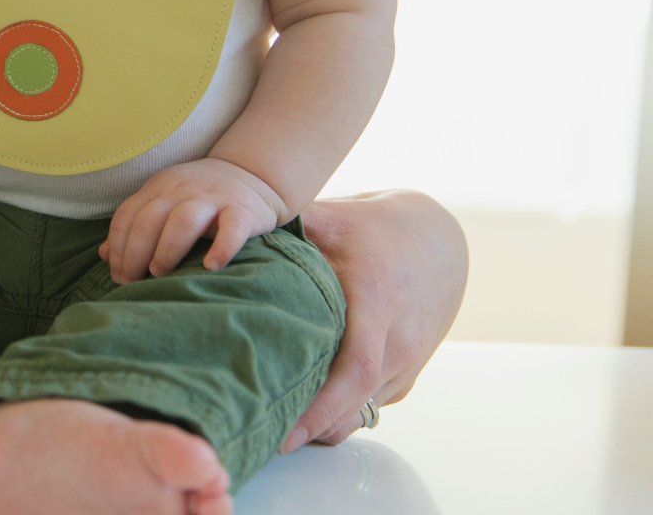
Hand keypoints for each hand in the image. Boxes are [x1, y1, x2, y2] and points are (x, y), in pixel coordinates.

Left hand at [99, 157, 285, 284]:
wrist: (252, 175)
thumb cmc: (200, 198)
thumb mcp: (164, 203)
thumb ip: (136, 225)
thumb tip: (104, 254)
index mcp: (159, 188)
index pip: (128, 215)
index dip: (118, 246)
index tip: (117, 275)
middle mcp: (182, 190)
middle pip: (149, 219)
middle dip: (134, 253)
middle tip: (132, 281)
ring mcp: (213, 199)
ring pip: (183, 220)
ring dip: (166, 249)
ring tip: (158, 273)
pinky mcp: (243, 210)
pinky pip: (232, 228)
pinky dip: (221, 248)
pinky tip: (211, 267)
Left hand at [281, 190, 467, 451]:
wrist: (437, 242)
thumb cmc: (373, 229)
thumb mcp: (331, 220)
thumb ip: (282, 231)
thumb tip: (222, 236)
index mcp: (378, 303)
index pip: (355, 368)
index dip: (322, 405)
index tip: (284, 430)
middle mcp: (398, 342)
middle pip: (356, 402)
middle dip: (311, 427)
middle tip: (259, 439)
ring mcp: (407, 364)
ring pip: (362, 412)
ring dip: (322, 426)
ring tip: (270, 431)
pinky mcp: (406, 376)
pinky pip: (370, 406)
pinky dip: (337, 416)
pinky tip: (299, 416)